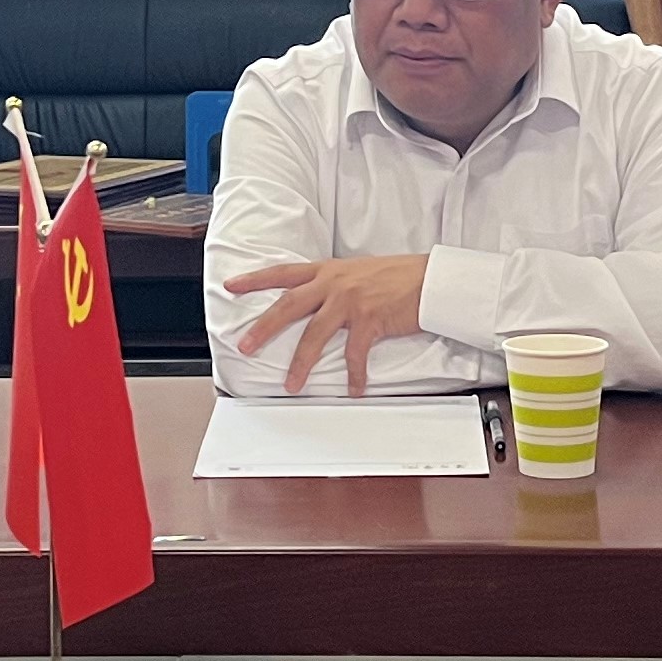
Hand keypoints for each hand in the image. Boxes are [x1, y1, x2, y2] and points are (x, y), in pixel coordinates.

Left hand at [226, 252, 434, 394]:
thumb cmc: (399, 276)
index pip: (283, 272)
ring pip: (314, 334)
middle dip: (263, 327)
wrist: (431, 278)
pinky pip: (354, 353)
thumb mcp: (358, 273)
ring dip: (300, 362)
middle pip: (288, 306)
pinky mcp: (370, 319)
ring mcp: (350, 300)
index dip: (255, 279)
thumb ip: (335, 285)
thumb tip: (320, 302)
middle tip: (243, 345)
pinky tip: (354, 389)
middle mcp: (334, 283)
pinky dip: (354, 375)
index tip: (231, 285)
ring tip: (291, 384)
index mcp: (328, 271)